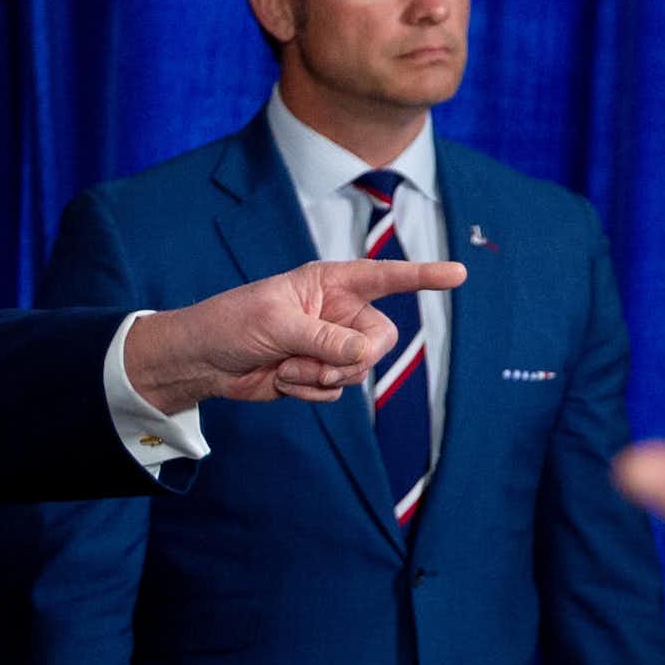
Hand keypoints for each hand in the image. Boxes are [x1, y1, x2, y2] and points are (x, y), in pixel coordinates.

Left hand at [123, 257, 465, 411]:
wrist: (206, 361)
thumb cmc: (234, 324)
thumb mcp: (278, 325)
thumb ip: (326, 338)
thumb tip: (367, 353)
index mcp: (330, 283)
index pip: (386, 277)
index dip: (423, 277)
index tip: (458, 274)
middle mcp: (338, 312)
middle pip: (382, 338)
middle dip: (352, 357)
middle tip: (316, 360)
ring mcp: (331, 344)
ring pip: (361, 368)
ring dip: (323, 376)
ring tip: (287, 367)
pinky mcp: (320, 372)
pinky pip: (339, 389)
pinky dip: (311, 390)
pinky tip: (283, 380)